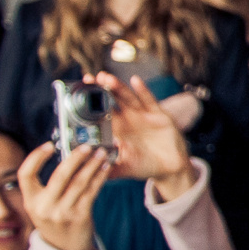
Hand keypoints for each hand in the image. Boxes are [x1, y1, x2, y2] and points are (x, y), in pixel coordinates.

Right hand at [17, 140, 107, 249]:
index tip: (49, 145)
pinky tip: (106, 167)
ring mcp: (63, 212)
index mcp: (31, 201)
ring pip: (79, 182)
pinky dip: (100, 177)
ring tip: (101, 152)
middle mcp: (44, 206)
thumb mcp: (42, 206)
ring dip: (92, 164)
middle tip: (86, 145)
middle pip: (60, 175)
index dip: (35, 157)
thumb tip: (69, 156)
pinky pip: (92, 191)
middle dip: (75, 157)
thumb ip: (48, 187)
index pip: (25, 174)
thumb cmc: (56, 222)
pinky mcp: (80, 216)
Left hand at [93, 75, 196, 202]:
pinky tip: (135, 81)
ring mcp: (143, 115)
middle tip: (90, 78)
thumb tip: (90, 171)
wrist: (169, 169)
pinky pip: (150, 101)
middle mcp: (129, 119)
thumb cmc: (145, 166)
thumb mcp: (124, 169)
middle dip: (102, 88)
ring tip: (106, 78)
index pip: (101, 111)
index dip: (91, 102)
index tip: (79, 94)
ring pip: (128, 97)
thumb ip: (108, 169)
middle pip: (113, 99)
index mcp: (117, 129)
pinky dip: (143, 91)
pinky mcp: (159, 115)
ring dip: (117, 87)